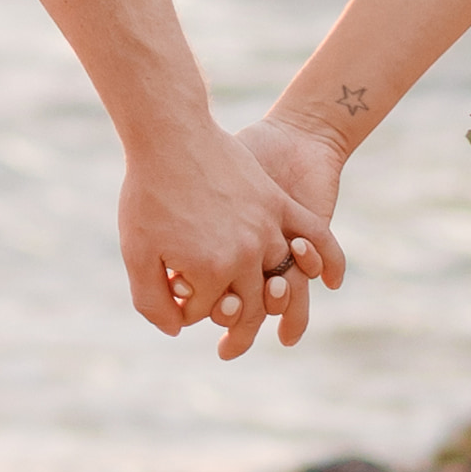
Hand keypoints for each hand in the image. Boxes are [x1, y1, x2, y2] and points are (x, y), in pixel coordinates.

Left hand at [118, 119, 338, 357]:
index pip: (212, 312)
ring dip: (281, 302)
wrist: (171, 132)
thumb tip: (176, 332)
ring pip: (284, 278)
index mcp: (211, 271)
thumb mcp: (137, 252)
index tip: (176, 295)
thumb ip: (152, 301)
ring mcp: (266, 228)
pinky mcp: (279, 203)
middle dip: (236, 324)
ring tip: (273, 312)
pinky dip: (328, 260)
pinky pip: (314, 236)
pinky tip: (333, 280)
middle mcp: (245, 255)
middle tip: (224, 339)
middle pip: (251, 305)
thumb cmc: (148, 192)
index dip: (191, 310)